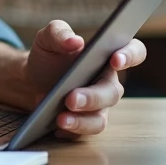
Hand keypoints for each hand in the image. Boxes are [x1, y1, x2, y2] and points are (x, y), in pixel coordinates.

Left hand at [23, 20, 145, 138]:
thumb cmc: (49, 55)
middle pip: (112, 93)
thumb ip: (59, 33)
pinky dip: (69, 131)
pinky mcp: (85, 122)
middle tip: (70, 99)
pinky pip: (83, 131)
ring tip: (59, 118)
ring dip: (81, 121)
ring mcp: (98, 105)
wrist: (32, 78)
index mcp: (108, 55)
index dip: (130, 56)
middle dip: (92, 97)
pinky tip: (54, 127)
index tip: (115, 60)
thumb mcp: (48, 38)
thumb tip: (74, 41)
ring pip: (99, 119)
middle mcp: (108, 82)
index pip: (134, 52)